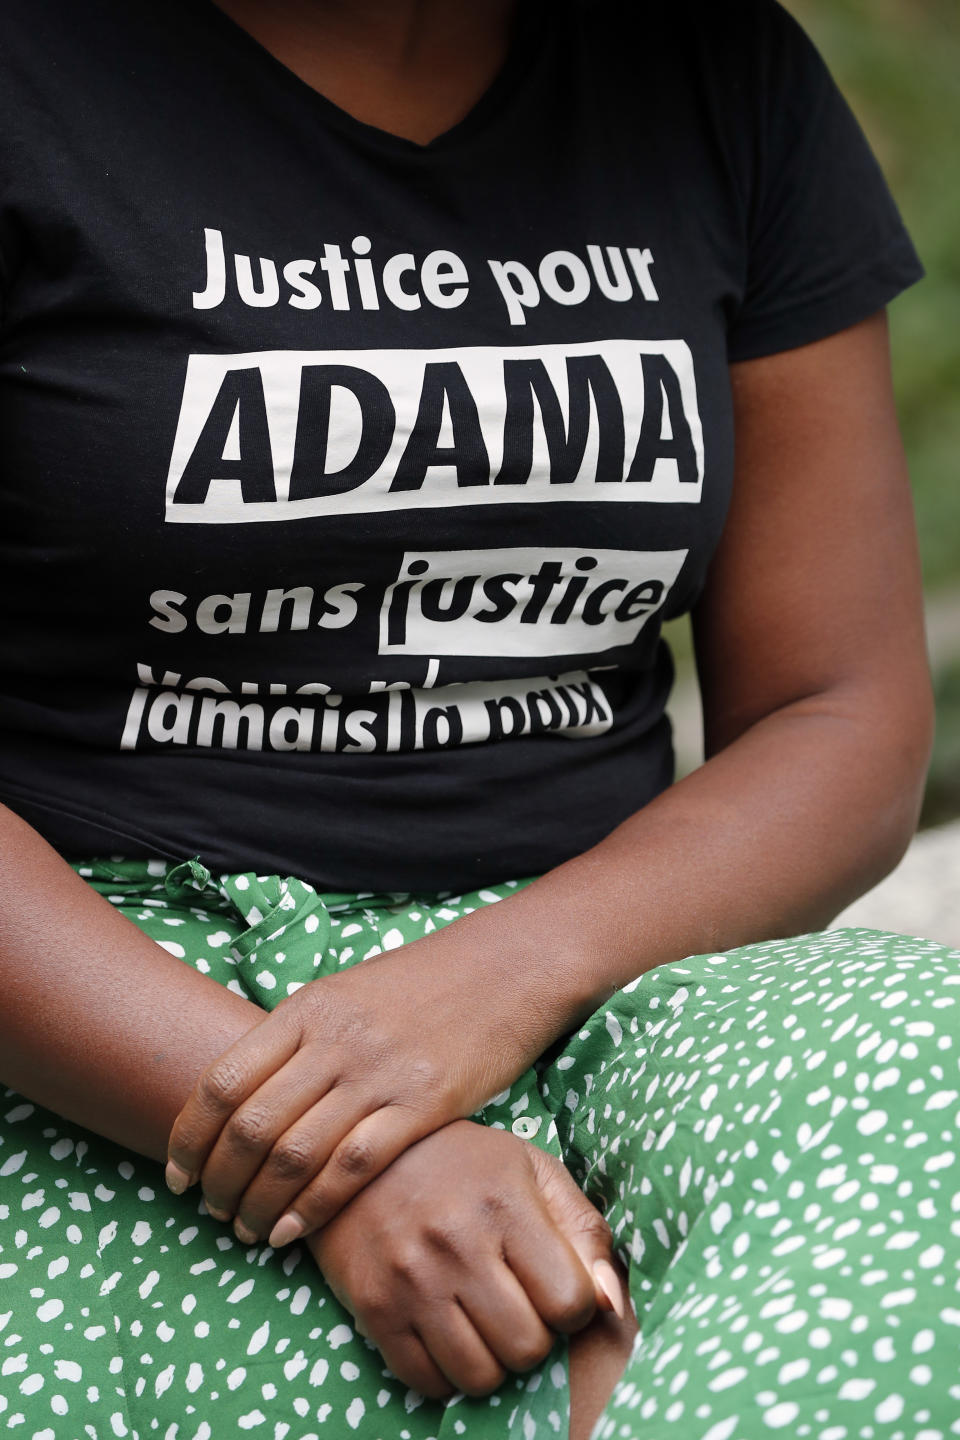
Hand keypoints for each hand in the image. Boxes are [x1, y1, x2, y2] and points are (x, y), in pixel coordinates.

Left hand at [165, 929, 551, 1245]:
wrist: (507, 969)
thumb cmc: (424, 985)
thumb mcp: (348, 992)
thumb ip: (299, 1037)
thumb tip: (248, 1094)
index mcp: (307, 1008)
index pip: (222, 1080)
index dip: (188, 1136)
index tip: (177, 1175)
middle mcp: (334, 1040)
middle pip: (251, 1124)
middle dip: (219, 1181)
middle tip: (212, 1213)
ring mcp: (378, 1072)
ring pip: (295, 1153)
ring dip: (259, 1203)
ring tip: (247, 1230)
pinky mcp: (423, 1104)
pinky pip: (352, 1167)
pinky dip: (313, 1208)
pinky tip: (295, 1231)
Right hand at [307, 1120, 625, 1398]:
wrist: (357, 1150)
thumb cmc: (463, 1162)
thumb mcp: (532, 1170)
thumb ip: (585, 1231)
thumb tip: (613, 1305)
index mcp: (505, 1204)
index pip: (571, 1303)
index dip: (574, 1306)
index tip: (554, 1287)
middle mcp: (457, 1243)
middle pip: (528, 1348)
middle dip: (534, 1336)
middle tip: (517, 1305)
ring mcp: (412, 1279)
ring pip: (480, 1377)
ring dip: (491, 1359)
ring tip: (483, 1320)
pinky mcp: (374, 1308)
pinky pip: (427, 1382)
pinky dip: (445, 1371)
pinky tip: (446, 1330)